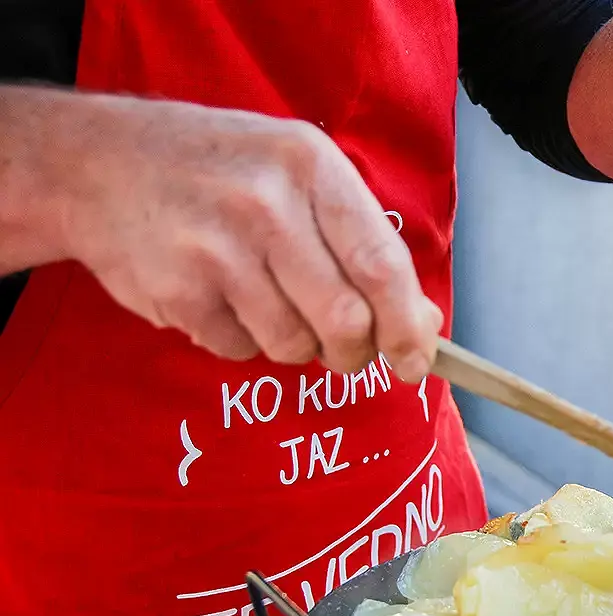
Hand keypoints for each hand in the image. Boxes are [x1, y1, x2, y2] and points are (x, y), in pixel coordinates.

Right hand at [57, 92, 440, 380]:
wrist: (96, 162)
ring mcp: (217, 249)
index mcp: (312, 167)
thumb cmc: (220, 171)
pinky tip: (220, 297)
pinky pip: (238, 350)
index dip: (407, 326)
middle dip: (355, 353)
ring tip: (267, 301)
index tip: (415, 361)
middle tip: (346, 351)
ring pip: (293, 345)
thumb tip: (422, 321)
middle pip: (345, 320)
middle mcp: (267, 204)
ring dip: (294, 345)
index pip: (382, 265)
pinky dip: (241, 340)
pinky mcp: (178, 290)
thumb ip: (361, 242)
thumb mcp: (297, 176)